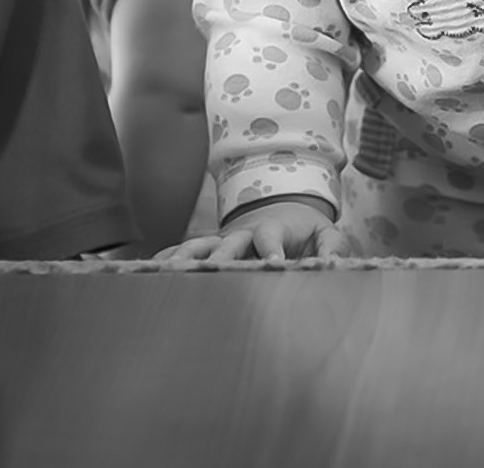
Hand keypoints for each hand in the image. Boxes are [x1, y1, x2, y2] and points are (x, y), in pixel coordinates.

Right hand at [158, 199, 350, 261]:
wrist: (283, 211)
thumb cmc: (306, 230)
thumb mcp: (326, 233)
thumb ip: (331, 247)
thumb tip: (333, 264)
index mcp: (272, 227)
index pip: (268, 236)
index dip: (270, 249)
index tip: (272, 265)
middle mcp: (243, 232)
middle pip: (228, 242)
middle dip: (219, 257)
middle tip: (212, 273)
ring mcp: (222, 240)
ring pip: (199, 245)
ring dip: (185, 258)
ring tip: (169, 273)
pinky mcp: (209, 248)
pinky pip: (185, 253)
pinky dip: (168, 261)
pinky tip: (150, 273)